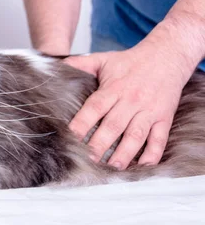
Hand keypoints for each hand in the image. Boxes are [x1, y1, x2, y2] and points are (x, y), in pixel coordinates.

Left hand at [65, 39, 188, 169]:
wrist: (166, 56)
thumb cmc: (131, 61)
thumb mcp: (103, 59)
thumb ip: (80, 64)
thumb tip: (58, 66)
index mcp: (113, 88)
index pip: (95, 108)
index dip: (82, 124)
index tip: (71, 138)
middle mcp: (131, 100)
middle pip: (113, 126)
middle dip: (99, 145)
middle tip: (88, 160)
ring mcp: (149, 111)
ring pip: (135, 135)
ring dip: (124, 154)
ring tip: (112, 168)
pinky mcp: (164, 118)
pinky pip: (159, 139)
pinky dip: (153, 154)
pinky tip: (143, 166)